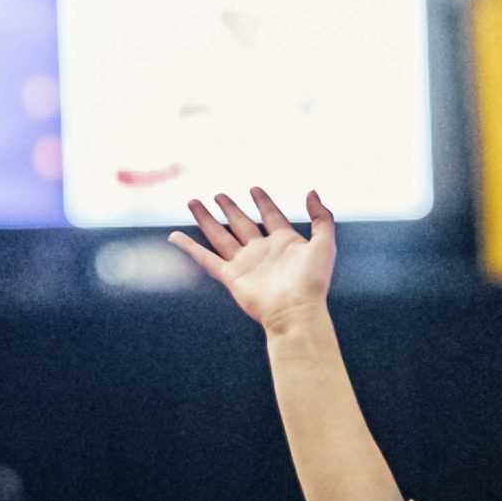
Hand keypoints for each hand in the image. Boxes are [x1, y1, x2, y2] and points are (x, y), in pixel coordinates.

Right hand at [170, 188, 337, 333]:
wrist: (296, 311)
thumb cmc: (312, 282)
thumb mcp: (325, 243)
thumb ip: (321, 216)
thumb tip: (311, 192)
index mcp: (284, 242)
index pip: (271, 216)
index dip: (263, 202)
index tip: (254, 189)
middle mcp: (262, 251)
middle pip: (241, 224)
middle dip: (229, 208)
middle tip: (218, 195)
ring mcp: (245, 264)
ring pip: (220, 236)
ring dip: (206, 219)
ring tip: (194, 203)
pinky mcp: (231, 277)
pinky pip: (206, 259)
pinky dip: (190, 248)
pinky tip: (176, 236)